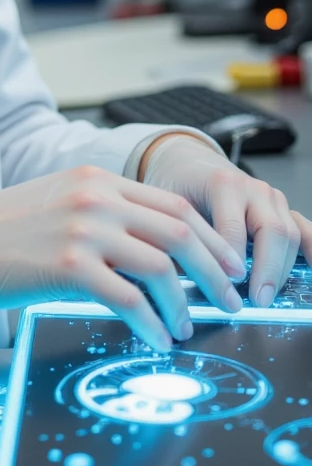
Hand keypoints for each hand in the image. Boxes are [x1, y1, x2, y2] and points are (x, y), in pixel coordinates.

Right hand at [0, 164, 245, 353]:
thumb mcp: (58, 205)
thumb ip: (104, 217)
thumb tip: (155, 256)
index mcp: (96, 178)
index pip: (174, 204)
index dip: (210, 239)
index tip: (226, 265)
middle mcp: (95, 197)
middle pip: (180, 232)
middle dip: (214, 271)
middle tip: (228, 300)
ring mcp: (82, 229)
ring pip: (162, 267)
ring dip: (184, 304)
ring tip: (187, 327)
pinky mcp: (67, 266)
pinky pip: (130, 300)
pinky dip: (152, 324)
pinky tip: (156, 340)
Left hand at [139, 132, 311, 307]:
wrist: (189, 165)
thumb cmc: (178, 187)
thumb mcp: (168, 207)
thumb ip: (179, 237)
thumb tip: (182, 280)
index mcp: (223, 183)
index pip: (233, 228)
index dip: (230, 262)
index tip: (225, 287)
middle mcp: (253, 189)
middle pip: (272, 232)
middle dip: (266, 271)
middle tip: (255, 300)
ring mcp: (273, 199)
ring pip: (290, 235)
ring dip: (282, 270)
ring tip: (266, 297)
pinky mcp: (284, 211)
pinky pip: (305, 231)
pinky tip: (310, 273)